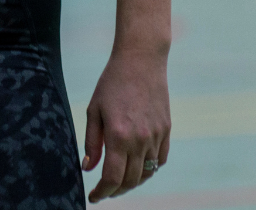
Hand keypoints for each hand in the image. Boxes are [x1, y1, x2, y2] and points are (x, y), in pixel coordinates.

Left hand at [83, 46, 170, 201]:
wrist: (141, 60)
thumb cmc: (112, 83)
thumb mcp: (94, 110)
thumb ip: (92, 143)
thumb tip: (89, 169)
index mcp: (118, 135)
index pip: (112, 178)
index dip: (102, 192)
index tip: (93, 197)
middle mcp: (140, 140)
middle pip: (130, 181)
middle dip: (116, 191)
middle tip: (104, 191)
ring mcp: (156, 136)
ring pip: (147, 173)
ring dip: (132, 183)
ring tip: (120, 182)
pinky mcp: (166, 130)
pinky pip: (160, 160)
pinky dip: (149, 169)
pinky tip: (138, 167)